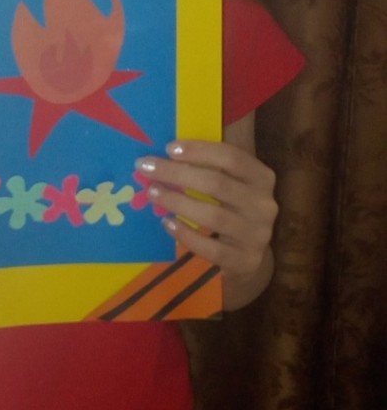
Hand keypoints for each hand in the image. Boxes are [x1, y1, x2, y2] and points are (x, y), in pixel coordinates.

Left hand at [135, 115, 276, 309]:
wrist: (248, 257)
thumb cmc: (232, 209)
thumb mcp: (231, 185)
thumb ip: (209, 167)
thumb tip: (167, 149)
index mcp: (262, 178)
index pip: (232, 157)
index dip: (200, 151)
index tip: (168, 148)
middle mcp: (264, 205)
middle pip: (217, 184)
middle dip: (177, 174)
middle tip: (146, 168)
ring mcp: (257, 235)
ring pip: (213, 215)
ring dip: (177, 201)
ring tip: (152, 192)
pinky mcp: (245, 261)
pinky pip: (211, 248)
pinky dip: (186, 234)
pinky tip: (167, 223)